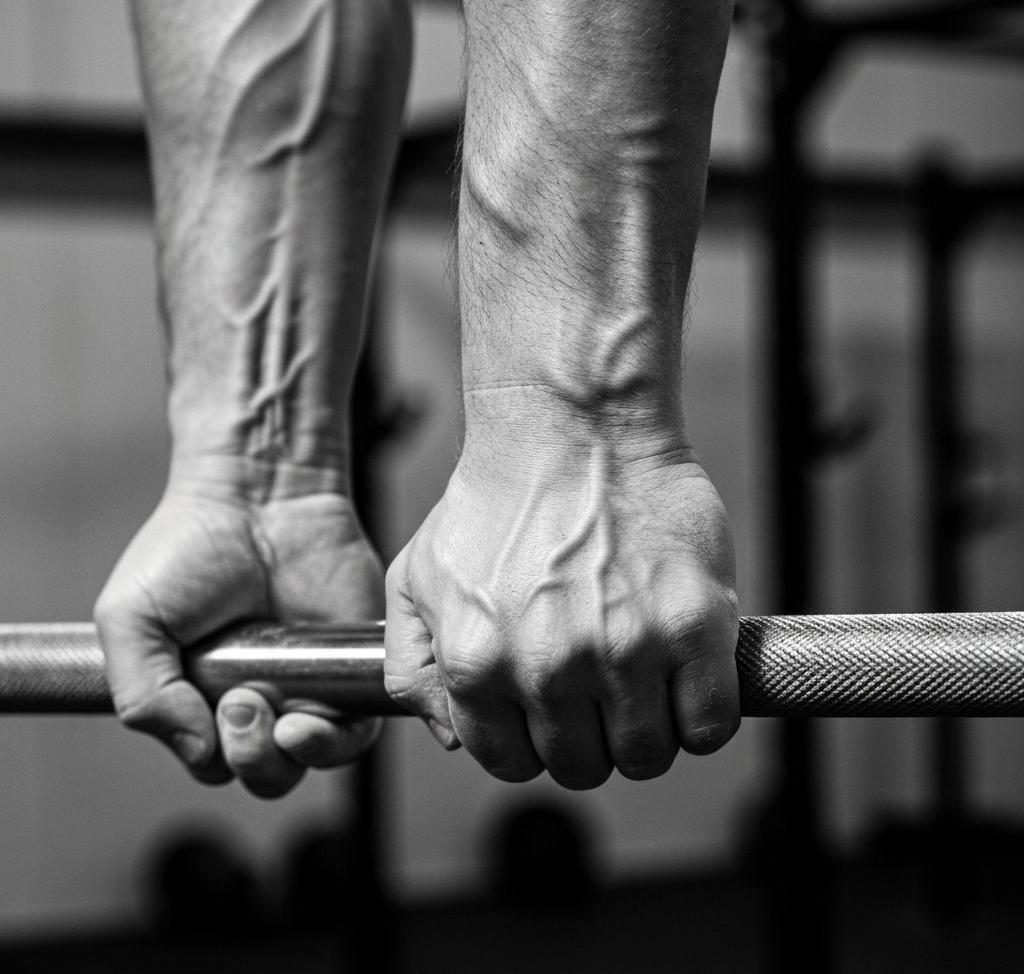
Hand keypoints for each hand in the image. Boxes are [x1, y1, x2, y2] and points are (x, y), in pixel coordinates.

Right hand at [95, 462, 383, 796]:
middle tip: (245, 703)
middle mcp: (261, 697)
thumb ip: (142, 695)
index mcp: (203, 696)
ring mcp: (310, 682)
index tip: (213, 706)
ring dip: (299, 754)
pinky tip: (316, 713)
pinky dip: (342, 737)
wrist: (258, 491)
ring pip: (313, 758)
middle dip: (254, 757)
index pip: (214, 763)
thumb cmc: (188, 547)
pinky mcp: (352, 664)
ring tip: (288, 718)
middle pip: (267, 774)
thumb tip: (197, 750)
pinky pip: (359, 727)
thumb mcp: (131, 619)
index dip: (214, 755)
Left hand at [385, 428, 739, 789]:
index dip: (533, 740)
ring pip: (647, 754)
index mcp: (478, 663)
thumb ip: (412, 666)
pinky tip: (685, 677)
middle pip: (581, 766)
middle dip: (589, 737)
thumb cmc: (496, 499)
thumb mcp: (417, 577)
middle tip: (600, 690)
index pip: (511, 763)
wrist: (571, 428)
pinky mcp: (691, 625)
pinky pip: (709, 723)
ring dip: (646, 730)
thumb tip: (452, 736)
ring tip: (642, 679)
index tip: (553, 712)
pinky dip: (703, 715)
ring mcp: (625, 649)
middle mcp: (548, 666)